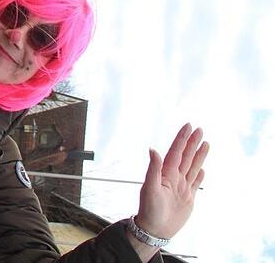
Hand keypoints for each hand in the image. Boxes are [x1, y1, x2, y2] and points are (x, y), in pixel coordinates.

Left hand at [136, 124, 208, 239]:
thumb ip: (153, 169)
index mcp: (165, 173)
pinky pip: (195, 183)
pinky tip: (202, 168)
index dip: (182, 139)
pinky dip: (199, 175)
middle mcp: (174, 177)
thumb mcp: (150, 188)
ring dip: (199, 155)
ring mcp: (181, 187)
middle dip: (192, 142)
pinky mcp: (188, 198)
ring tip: (205, 143)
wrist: (155, 229)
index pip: (176, 152)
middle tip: (200, 129)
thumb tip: (153, 149)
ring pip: (192, 167)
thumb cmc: (149, 210)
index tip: (188, 126)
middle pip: (186, 156)